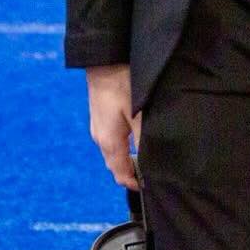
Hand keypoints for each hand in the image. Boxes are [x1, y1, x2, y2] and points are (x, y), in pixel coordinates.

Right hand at [85, 63, 141, 190]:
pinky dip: (123, 144)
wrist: (105, 61)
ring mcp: (99, 125)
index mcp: (108, 141)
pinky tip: (135, 137)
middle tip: (149, 175)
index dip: (132, 182)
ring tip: (145, 159)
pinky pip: (112, 137)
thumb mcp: (139, 113)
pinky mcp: (101, 114)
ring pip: (113, 150)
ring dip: (127, 157)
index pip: (119, 172)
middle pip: (115, 163)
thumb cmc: (122, 84)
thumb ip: (144, 138)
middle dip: (130, 171)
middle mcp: (100, 137)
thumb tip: (150, 160)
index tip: (147, 188)